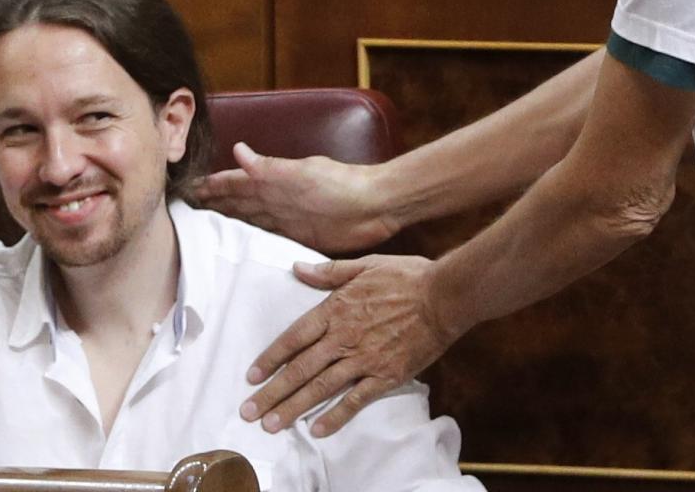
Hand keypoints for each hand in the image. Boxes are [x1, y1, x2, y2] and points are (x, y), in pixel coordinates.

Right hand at [194, 143, 399, 253]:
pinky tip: (237, 249)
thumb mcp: (302, 174)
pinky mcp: (298, 237)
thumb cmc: (342, 185)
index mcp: (273, 180)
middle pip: (236, 203)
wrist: (376, 206)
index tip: (184, 190)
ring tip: (201, 232)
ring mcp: (286, 219)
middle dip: (211, 206)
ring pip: (248, 221)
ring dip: (226, 224)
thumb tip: (237, 149)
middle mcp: (275, 199)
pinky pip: (266, 239)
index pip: (233, 182)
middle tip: (182, 215)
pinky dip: (250, 241)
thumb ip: (269, 167)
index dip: (211, 186)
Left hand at [240, 255, 463, 436]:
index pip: (293, 338)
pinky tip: (317, 430)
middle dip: (272, 392)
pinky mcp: (386, 375)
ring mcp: (364, 358)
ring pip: (321, 387)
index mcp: (336, 309)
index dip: (270, 358)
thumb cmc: (407, 276)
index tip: (251, 377)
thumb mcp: (365, 265)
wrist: (445, 295)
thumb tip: (297, 268)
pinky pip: (356, 400)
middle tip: (248, 412)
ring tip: (271, 425)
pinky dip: (335, 416)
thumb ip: (329, 272)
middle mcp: (344, 337)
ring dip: (293, 407)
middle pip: (300, 369)